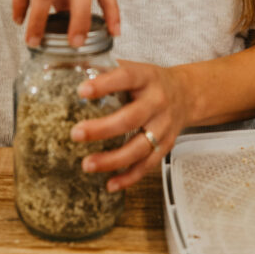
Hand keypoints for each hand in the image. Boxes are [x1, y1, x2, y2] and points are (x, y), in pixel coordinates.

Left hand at [69, 59, 191, 191]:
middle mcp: (157, 102)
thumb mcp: (135, 68)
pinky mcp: (166, 145)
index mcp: (146, 77)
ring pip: (139, 147)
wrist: (186, 94)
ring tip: (87, 164)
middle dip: (102, 129)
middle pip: (131, 118)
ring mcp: (163, 126)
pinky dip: (129, 177)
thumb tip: (68, 70)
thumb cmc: (149, 81)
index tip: (82, 91)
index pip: (126, 78)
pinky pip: (148, 165)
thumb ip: (107, 71)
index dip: (104, 84)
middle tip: (76, 134)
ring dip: (112, 159)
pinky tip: (110, 184)